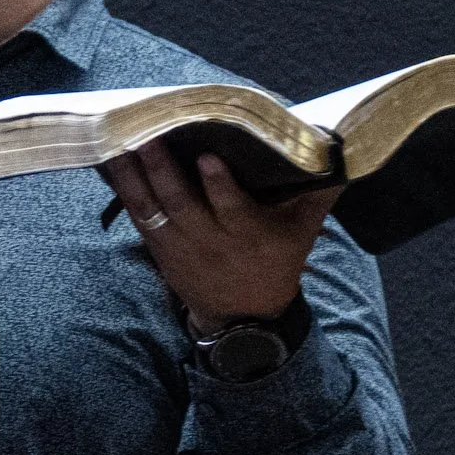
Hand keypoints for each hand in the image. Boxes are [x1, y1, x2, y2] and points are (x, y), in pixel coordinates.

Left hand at [101, 138, 342, 336]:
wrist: (243, 317)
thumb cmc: (276, 262)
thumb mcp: (303, 232)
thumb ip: (319, 194)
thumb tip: (342, 155)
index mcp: (248, 234)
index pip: (232, 208)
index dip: (220, 185)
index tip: (210, 158)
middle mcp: (210, 240)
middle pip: (182, 204)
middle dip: (163, 171)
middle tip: (149, 137)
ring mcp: (181, 246)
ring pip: (153, 210)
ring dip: (134, 178)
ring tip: (120, 145)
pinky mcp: (160, 248)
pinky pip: (138, 218)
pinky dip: (124, 191)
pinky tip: (113, 164)